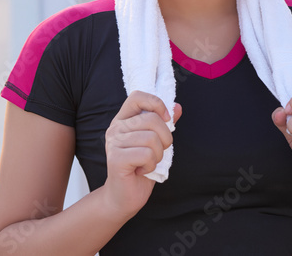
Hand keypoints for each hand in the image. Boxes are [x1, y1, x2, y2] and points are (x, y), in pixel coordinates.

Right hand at [102, 91, 181, 218]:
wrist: (123, 196)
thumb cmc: (140, 168)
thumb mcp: (155, 143)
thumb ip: (164, 124)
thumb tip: (177, 107)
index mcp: (123, 119)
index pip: (138, 97)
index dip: (156, 103)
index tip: (166, 119)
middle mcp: (115, 128)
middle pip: (152, 120)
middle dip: (165, 139)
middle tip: (157, 153)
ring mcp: (114, 142)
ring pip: (151, 139)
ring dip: (158, 155)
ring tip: (148, 163)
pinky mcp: (116, 158)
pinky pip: (147, 154)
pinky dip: (151, 165)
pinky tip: (142, 170)